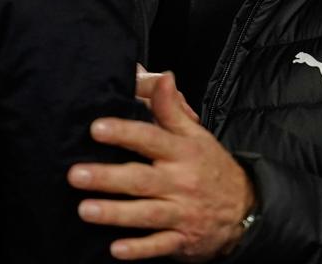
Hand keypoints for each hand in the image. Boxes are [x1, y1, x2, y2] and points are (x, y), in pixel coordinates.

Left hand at [68, 72, 254, 260]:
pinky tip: (115, 249)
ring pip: (145, 214)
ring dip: (115, 213)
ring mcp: (181, 213)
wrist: (246, 209)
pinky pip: (159, 246)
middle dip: (107, 177)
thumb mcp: (196, 134)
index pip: (150, 138)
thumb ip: (171, 107)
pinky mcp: (182, 240)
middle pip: (140, 179)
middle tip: (75, 174)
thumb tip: (161, 76)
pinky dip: (138, 249)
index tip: (97, 128)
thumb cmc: (210, 166)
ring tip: (85, 210)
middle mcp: (180, 182)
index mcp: (182, 152)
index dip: (124, 133)